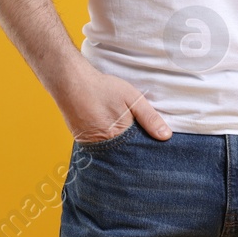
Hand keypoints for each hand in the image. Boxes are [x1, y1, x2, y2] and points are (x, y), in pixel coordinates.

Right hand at [56, 65, 170, 142]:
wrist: (71, 82)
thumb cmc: (103, 88)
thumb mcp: (132, 98)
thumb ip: (149, 118)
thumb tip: (166, 136)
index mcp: (118, 137)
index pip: (136, 152)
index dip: (144, 151)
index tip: (153, 152)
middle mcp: (102, 145)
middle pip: (123, 155)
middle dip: (132, 152)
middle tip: (138, 144)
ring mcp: (89, 144)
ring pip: (110, 152)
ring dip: (118, 149)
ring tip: (124, 139)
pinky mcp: (81, 141)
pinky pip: (97, 148)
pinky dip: (106, 144)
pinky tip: (110, 135)